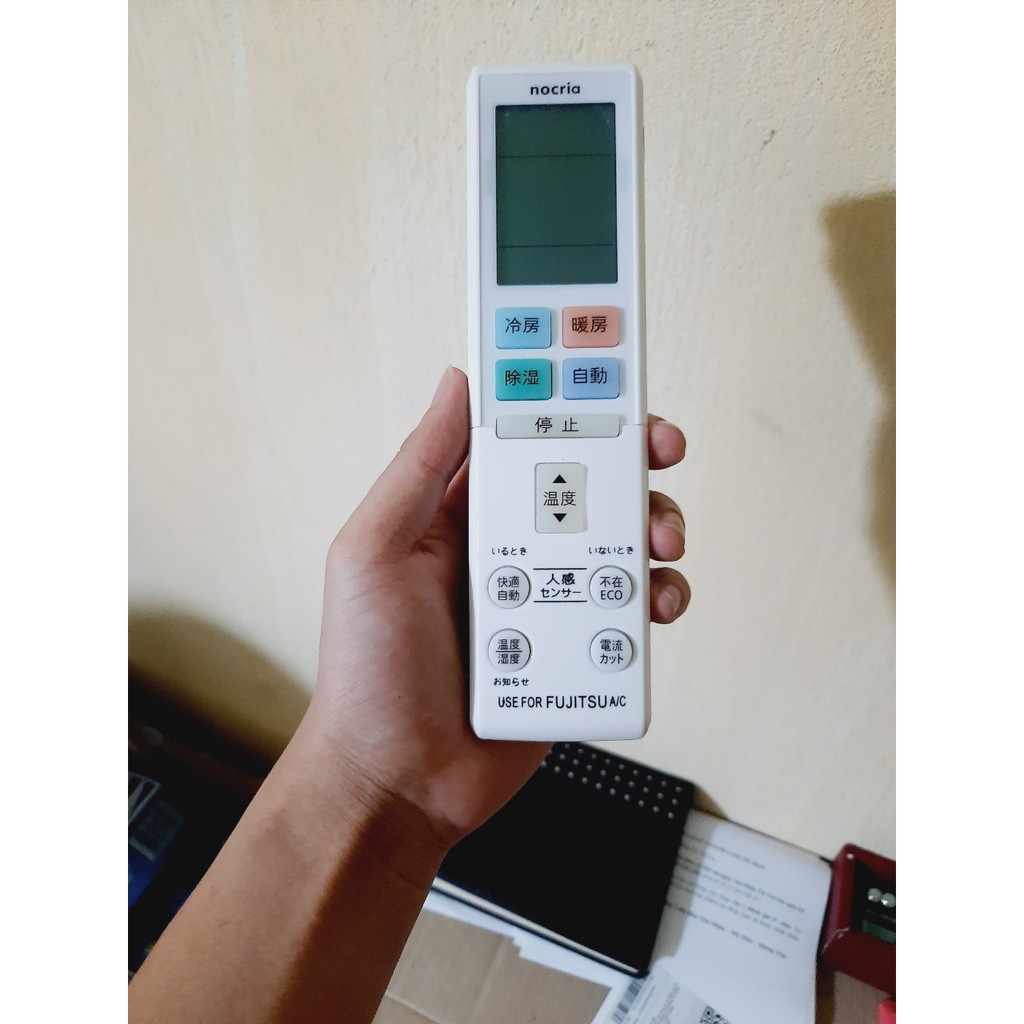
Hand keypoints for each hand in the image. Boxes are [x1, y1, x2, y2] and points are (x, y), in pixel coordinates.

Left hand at [305, 366, 689, 846]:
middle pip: (589, 480)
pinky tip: (654, 603)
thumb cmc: (369, 672)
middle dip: (632, 456)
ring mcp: (549, 596)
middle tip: (659, 448)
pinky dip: (657, 597)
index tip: (605, 367)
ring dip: (654, 524)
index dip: (565, 396)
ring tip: (658, 540)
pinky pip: (632, 608)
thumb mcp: (372, 552)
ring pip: (622, 539)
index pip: (522, 436)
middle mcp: (512, 546)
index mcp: (461, 513)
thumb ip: (418, 468)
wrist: (399, 781)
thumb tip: (458, 385)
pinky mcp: (579, 647)